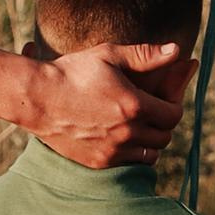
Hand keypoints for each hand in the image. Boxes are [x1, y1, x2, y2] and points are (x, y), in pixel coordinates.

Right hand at [27, 40, 190, 170]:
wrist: (37, 98)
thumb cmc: (73, 72)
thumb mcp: (109, 55)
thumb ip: (146, 55)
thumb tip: (177, 50)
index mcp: (134, 106)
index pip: (173, 115)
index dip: (173, 106)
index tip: (164, 99)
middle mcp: (127, 132)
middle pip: (165, 136)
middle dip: (163, 123)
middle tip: (152, 111)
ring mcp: (113, 151)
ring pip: (150, 154)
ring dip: (150, 140)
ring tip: (139, 125)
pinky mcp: (99, 162)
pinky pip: (130, 164)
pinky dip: (132, 153)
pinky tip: (122, 137)